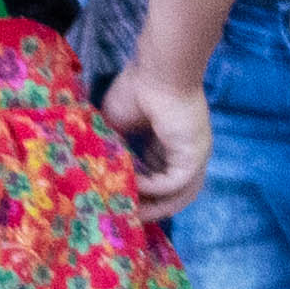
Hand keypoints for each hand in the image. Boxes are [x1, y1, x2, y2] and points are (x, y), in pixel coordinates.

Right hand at [104, 63, 213, 215]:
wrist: (157, 71)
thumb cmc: (138, 89)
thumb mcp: (115, 125)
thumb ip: (111, 148)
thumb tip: (95, 170)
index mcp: (169, 145)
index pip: (158, 179)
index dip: (140, 194)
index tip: (119, 202)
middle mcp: (185, 154)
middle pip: (170, 194)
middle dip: (148, 208)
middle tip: (124, 218)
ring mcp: (193, 157)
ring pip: (177, 196)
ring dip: (153, 207)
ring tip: (129, 214)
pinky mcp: (194, 157)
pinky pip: (172, 184)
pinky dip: (151, 188)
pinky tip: (131, 185)